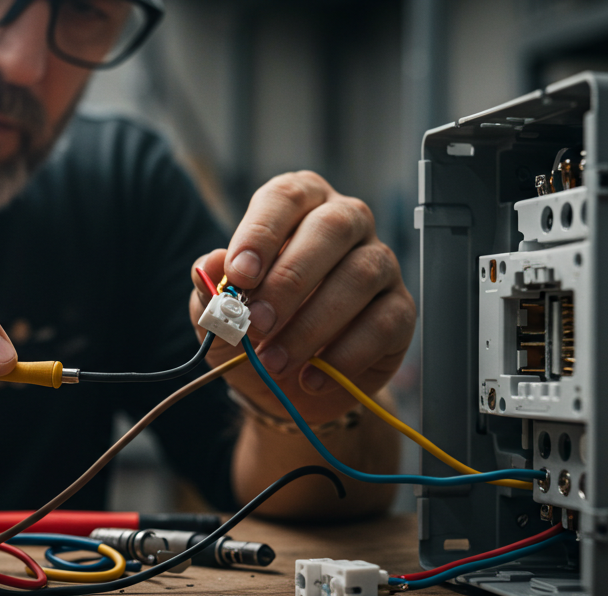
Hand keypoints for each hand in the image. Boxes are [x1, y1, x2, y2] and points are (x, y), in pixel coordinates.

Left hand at [189, 172, 414, 425]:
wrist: (289, 385)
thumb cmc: (255, 332)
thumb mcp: (220, 315)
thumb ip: (211, 290)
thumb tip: (207, 266)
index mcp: (298, 207)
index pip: (285, 197)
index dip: (262, 233)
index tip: (239, 275)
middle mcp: (346, 223)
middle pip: (332, 228)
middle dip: (289, 278)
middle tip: (256, 323)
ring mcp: (380, 264)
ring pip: (360, 276)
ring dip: (312, 324)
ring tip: (274, 362)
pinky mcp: (400, 309)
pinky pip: (383, 323)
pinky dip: (343, 356)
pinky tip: (311, 377)